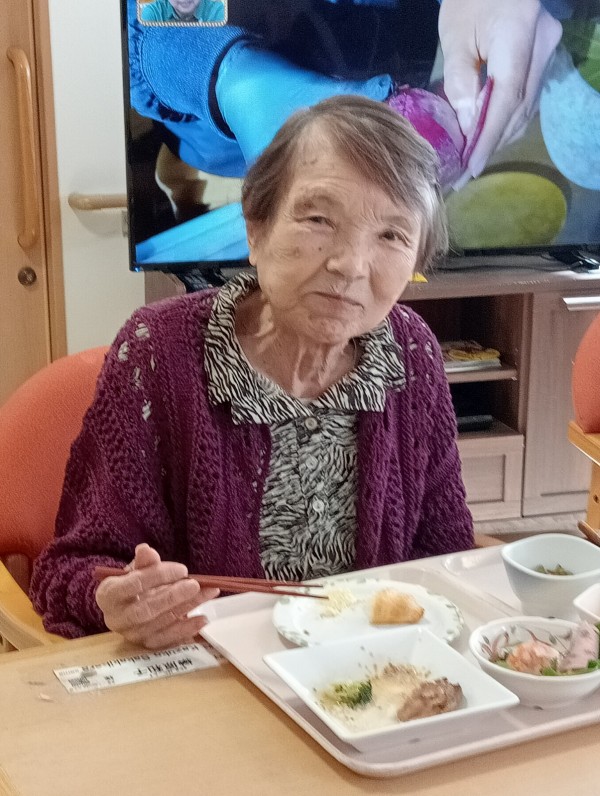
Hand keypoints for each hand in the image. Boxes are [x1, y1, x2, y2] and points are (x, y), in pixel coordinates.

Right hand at [95, 544, 218, 648]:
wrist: (128, 604)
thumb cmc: (133, 583)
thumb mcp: (136, 569)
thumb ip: (143, 561)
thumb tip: (145, 550)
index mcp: (108, 595)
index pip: (133, 584)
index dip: (158, 576)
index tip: (182, 569)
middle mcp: (116, 619)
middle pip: (145, 610)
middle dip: (173, 597)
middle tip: (195, 584)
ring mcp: (131, 634)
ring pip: (161, 623)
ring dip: (187, 607)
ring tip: (209, 593)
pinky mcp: (146, 644)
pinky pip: (168, 639)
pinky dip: (187, 629)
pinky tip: (203, 618)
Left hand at [439, 0, 561, 178]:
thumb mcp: (455, 35)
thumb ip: (460, 80)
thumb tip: (467, 124)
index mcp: (519, 36)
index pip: (507, 99)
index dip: (489, 138)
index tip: (472, 167)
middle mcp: (543, 47)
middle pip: (519, 108)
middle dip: (493, 143)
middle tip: (466, 170)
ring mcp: (548, 52)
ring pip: (527, 107)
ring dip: (501, 134)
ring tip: (474, 157)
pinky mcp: (543, 58)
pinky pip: (528, 97)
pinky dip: (507, 119)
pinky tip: (488, 134)